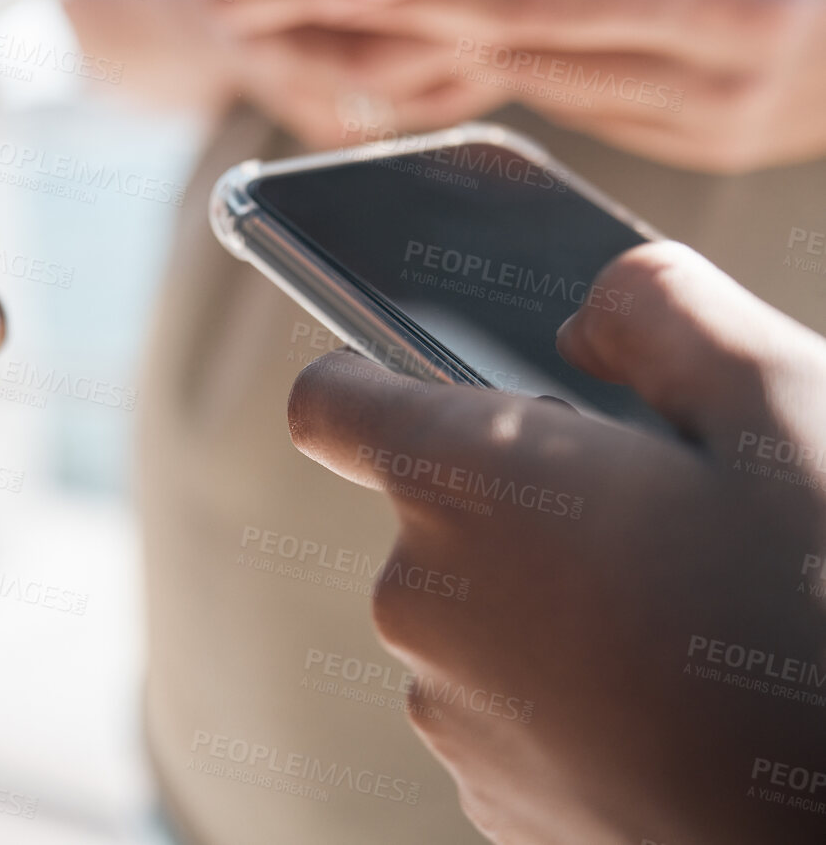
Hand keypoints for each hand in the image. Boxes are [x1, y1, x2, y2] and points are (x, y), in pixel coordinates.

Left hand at [286, 242, 825, 843]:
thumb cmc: (825, 609)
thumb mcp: (779, 402)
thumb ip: (660, 310)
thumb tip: (591, 313)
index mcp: (468, 481)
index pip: (329, 402)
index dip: (374, 379)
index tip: (438, 386)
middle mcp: (422, 597)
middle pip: (435, 509)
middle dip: (525, 498)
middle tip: (661, 521)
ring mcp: (449, 711)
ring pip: (476, 609)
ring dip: (552, 600)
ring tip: (682, 622)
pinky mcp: (489, 796)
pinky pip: (506, 705)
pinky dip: (570, 693)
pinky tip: (671, 705)